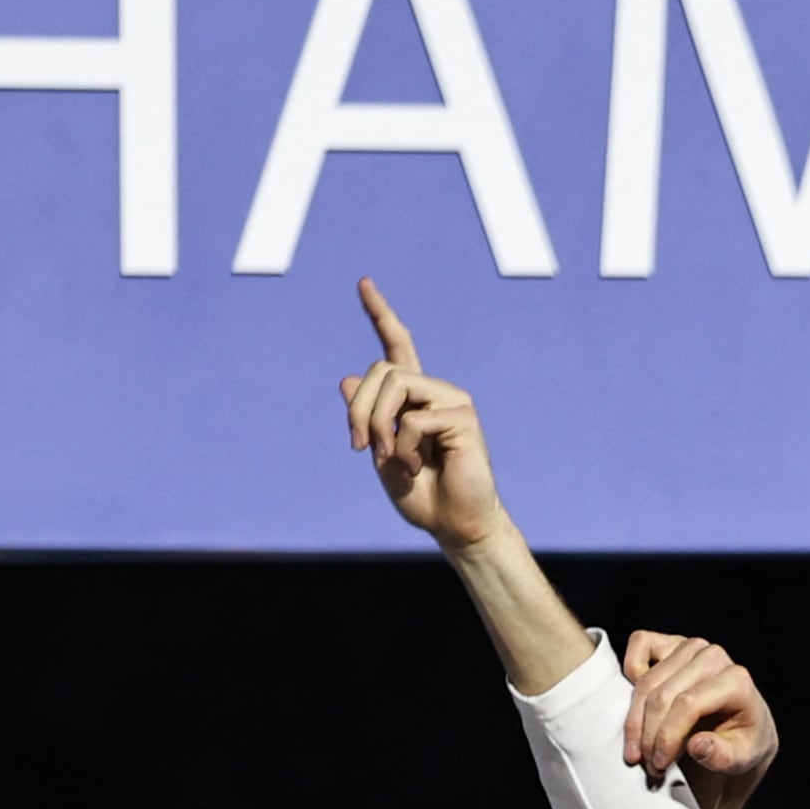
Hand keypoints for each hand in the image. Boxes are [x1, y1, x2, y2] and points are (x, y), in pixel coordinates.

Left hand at [341, 279, 509, 553]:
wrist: (455, 525)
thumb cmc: (422, 495)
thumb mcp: (379, 454)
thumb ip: (365, 419)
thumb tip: (346, 379)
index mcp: (414, 398)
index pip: (397, 346)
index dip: (380, 314)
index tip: (363, 283)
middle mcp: (435, 391)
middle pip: (381, 370)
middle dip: (359, 410)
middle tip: (359, 448)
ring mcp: (452, 401)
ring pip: (394, 384)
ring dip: (378, 425)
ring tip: (389, 458)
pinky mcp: (464, 418)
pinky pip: (413, 418)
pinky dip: (402, 447)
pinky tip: (417, 466)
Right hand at [622, 630, 779, 808]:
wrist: (739, 728)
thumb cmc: (741, 742)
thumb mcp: (741, 759)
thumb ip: (723, 757)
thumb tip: (697, 745)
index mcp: (737, 680)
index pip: (688, 705)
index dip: (667, 737)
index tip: (659, 764)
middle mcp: (713, 657)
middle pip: (662, 696)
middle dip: (649, 735)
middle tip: (648, 763)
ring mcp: (690, 647)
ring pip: (646, 681)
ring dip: (636, 719)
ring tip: (640, 750)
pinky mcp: (670, 642)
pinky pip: (640, 644)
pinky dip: (632, 672)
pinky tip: (640, 705)